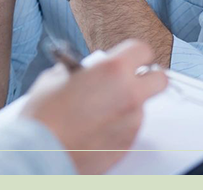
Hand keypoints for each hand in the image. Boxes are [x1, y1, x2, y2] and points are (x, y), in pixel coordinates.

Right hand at [20, 39, 167, 174]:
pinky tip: (96, 127)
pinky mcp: (128, 144)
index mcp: (113, 70)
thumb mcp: (56, 77)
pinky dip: (119, 125)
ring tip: (100, 109)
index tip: (126, 57)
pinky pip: (131, 128)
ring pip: (143, 106)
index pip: (142, 50)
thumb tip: (85, 72)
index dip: (133, 53)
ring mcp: (132, 121)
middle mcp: (129, 94)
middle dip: (147, 78)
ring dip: (128, 104)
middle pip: (160, 79)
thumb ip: (80, 70)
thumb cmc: (45, 114)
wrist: (42, 151)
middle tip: (128, 80)